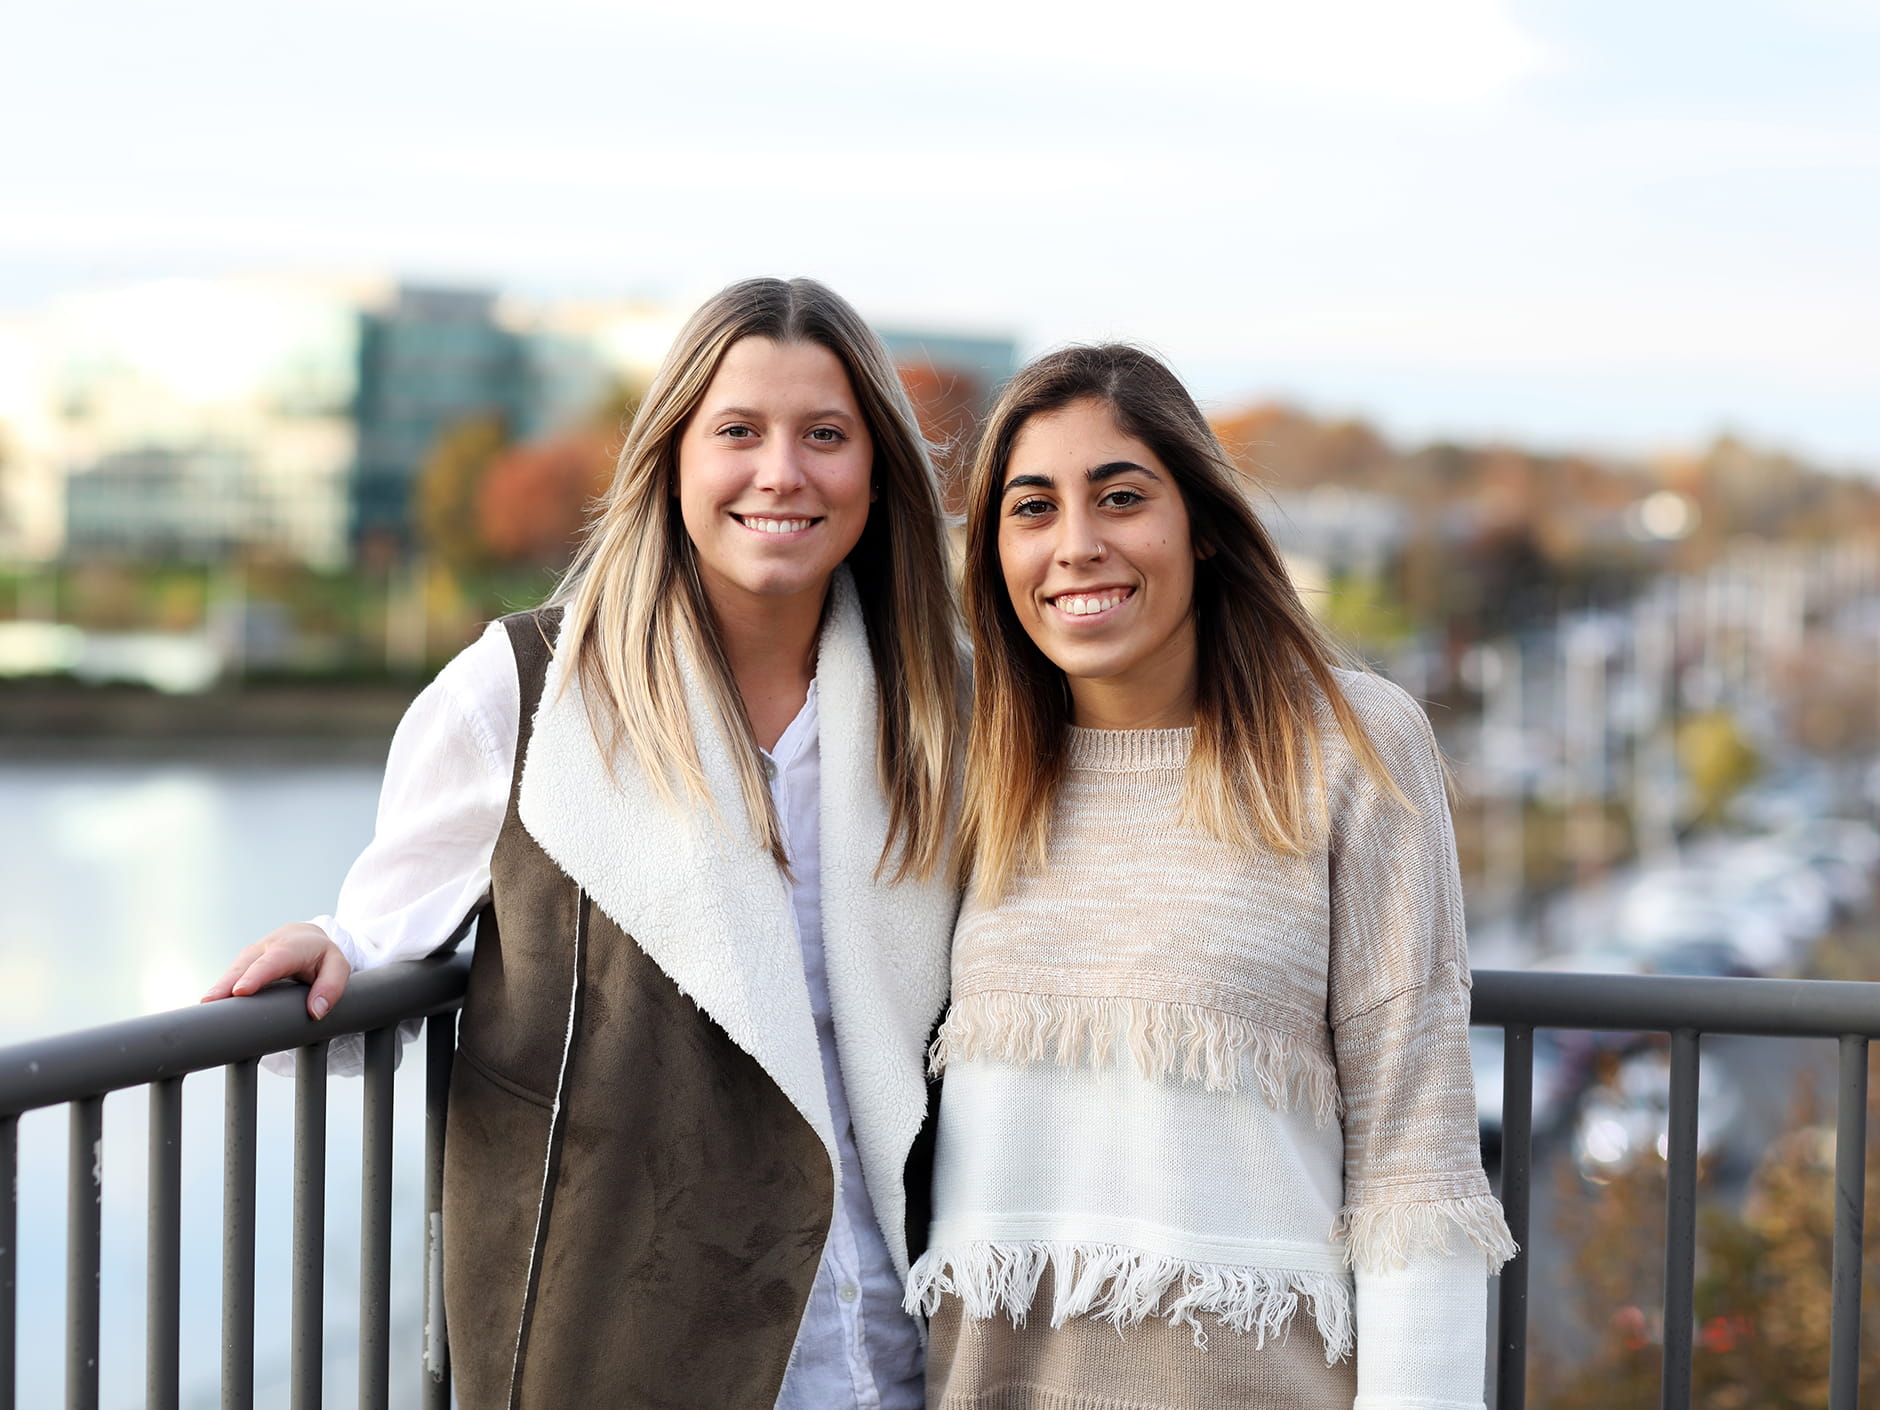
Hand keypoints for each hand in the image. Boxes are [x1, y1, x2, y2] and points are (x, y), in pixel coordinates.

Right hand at [201, 923, 351, 1019]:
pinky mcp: (241, 966)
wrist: (304, 938)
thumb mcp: (338, 967)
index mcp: (290, 947)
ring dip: (218, 988)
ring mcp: (249, 957)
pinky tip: (208, 1008)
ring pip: (231, 971)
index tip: (241, 991)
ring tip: (204, 1008)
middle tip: (211, 1002)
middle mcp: (265, 949)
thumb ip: (331, 987)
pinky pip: (228, 978)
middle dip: (227, 983)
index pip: (272, 962)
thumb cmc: (322, 956)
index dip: (255, 976)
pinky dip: (219, 991)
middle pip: (244, 966)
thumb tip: (316, 1011)